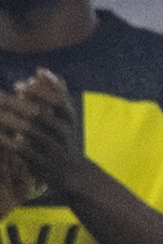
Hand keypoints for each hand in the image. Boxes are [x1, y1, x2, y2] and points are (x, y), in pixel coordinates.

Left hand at [0, 70, 71, 204]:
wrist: (73, 173)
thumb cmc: (63, 138)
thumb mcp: (65, 115)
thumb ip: (55, 92)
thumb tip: (39, 70)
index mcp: (69, 119)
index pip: (57, 100)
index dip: (37, 91)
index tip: (19, 85)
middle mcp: (63, 133)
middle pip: (38, 114)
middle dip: (16, 103)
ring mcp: (52, 148)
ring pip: (29, 131)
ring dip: (8, 119)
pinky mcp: (41, 162)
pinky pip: (21, 149)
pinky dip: (7, 140)